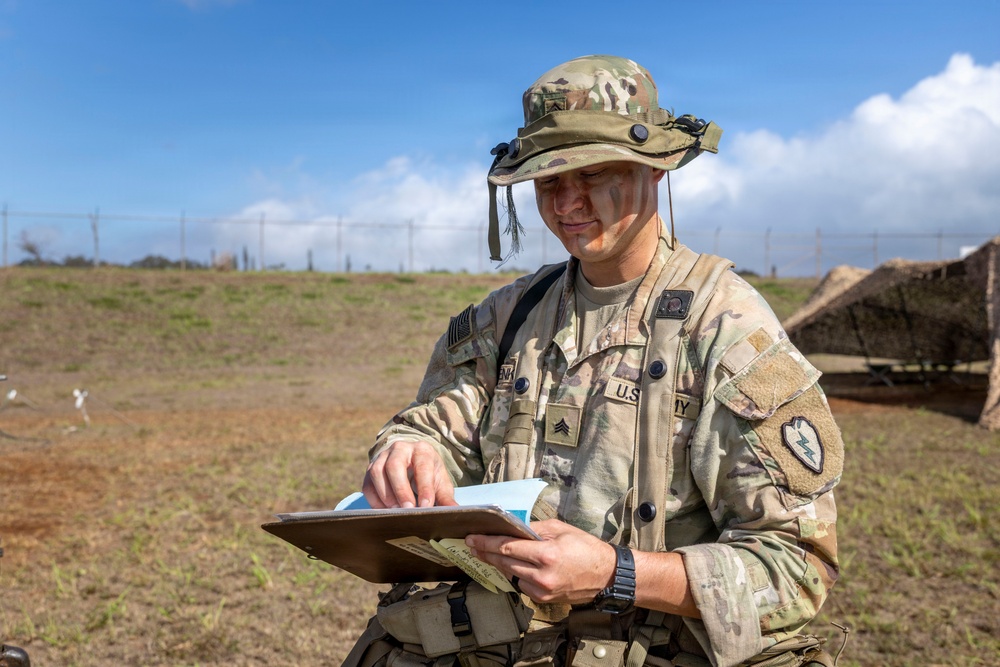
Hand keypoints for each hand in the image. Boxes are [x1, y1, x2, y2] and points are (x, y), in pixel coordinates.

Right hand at [362, 440, 456, 508]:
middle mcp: (400, 449)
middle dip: (401, 489)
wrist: (412, 460)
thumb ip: (446, 497)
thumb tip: (454, 512)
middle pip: (395, 466)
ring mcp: (383, 456)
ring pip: (378, 472)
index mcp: (422, 450)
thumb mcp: (441, 482)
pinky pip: (368, 483)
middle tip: (407, 509)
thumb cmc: (429, 473)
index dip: (424, 487)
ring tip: (395, 511)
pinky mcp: (371, 468)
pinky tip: (383, 512)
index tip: (426, 506)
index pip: (422, 466)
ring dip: (385, 494)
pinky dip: (374, 499)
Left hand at [465, 519, 615, 604]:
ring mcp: (542, 590)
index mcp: (547, 554)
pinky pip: (521, 585)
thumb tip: (512, 527)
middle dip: (486, 552)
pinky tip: (516, 566)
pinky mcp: (544, 599)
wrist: (606, 576)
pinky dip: (516, 574)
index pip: (507, 547)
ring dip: (498, 564)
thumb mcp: (561, 529)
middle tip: (473, 544)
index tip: (472, 538)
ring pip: (510, 575)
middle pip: (504, 563)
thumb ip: (535, 528)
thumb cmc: (586, 548)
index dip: (486, 543)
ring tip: (488, 553)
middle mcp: (542, 575)